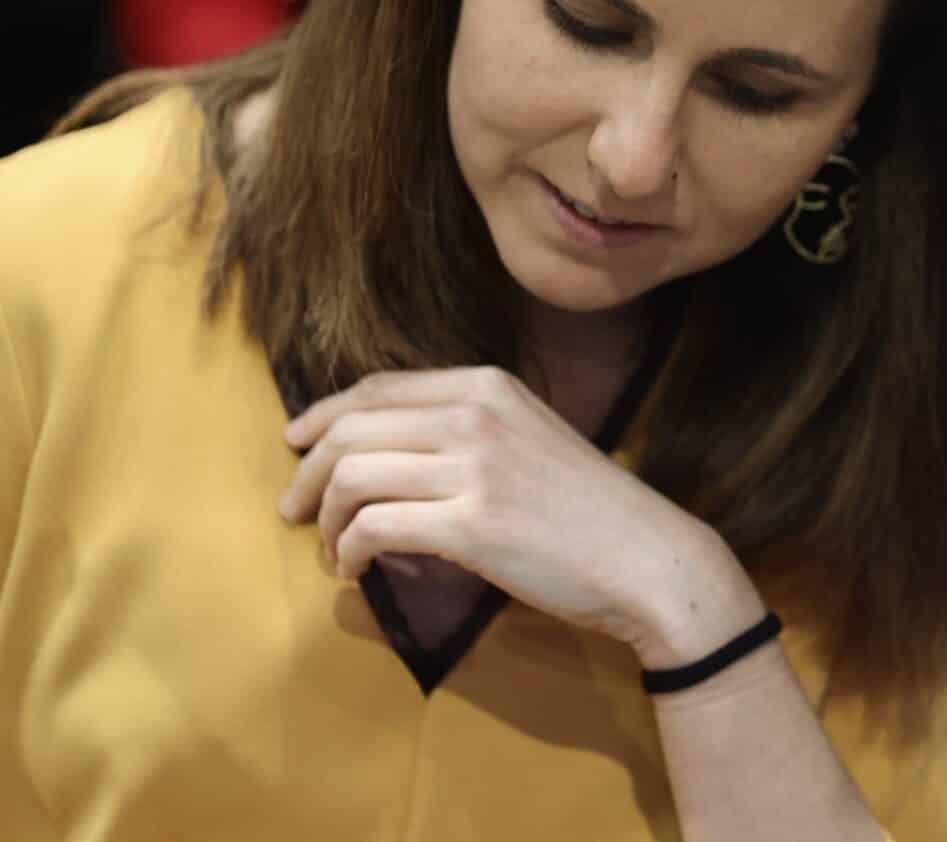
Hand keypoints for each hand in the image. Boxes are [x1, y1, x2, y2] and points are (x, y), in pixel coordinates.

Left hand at [277, 367, 762, 666]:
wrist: (644, 554)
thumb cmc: (587, 506)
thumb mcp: (528, 436)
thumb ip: (467, 429)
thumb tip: (384, 450)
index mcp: (488, 385)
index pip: (377, 388)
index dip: (323, 416)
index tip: (297, 446)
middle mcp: (477, 414)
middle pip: (351, 428)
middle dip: (309, 472)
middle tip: (295, 509)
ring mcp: (474, 467)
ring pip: (353, 476)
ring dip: (325, 517)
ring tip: (331, 546)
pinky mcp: (471, 524)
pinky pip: (375, 528)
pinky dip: (349, 551)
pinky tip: (355, 569)